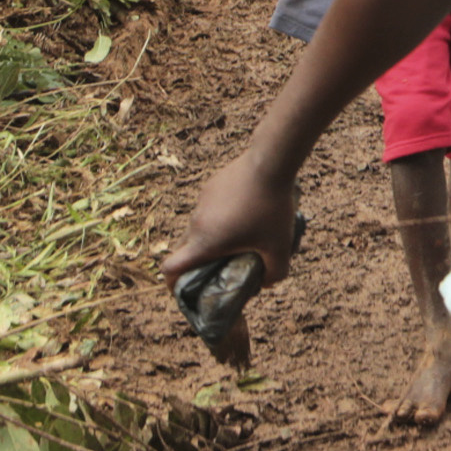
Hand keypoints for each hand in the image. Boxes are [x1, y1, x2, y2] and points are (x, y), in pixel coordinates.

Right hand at [161, 150, 300, 289]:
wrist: (270, 162)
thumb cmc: (273, 208)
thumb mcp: (280, 247)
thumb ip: (274, 273)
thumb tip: (264, 283)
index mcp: (204, 242)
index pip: (170, 268)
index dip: (173, 283)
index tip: (186, 288)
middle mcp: (196, 223)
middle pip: (185, 249)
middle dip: (197, 262)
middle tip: (221, 265)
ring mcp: (201, 203)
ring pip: (199, 228)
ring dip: (212, 237)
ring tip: (241, 235)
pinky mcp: (211, 187)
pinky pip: (210, 210)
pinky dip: (220, 217)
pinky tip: (246, 212)